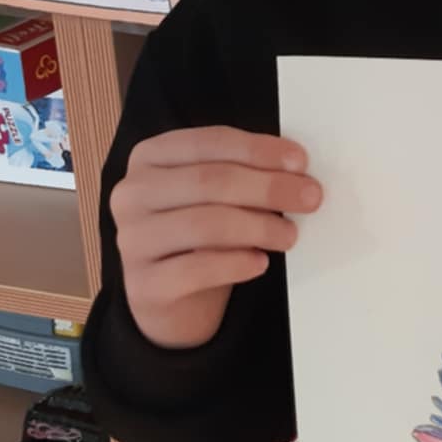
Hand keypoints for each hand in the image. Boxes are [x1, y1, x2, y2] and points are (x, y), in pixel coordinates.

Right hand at [110, 126, 320, 350]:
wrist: (167, 298)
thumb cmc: (198, 236)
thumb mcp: (212, 196)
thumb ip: (240, 175)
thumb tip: (295, 172)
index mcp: (149, 157)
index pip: (209, 142)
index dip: (258, 149)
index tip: (300, 161)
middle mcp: (132, 194)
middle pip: (208, 181)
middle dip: (267, 187)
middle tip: (310, 197)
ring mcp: (131, 240)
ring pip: (203, 224)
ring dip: (258, 227)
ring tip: (289, 235)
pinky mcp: (142, 284)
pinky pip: (196, 270)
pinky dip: (235, 264)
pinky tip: (259, 263)